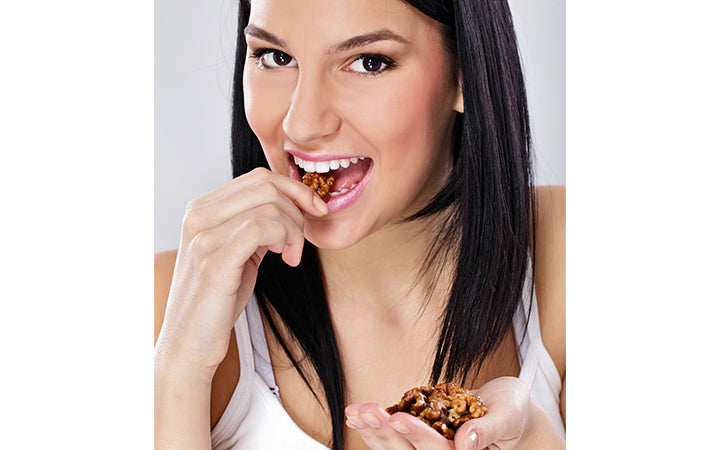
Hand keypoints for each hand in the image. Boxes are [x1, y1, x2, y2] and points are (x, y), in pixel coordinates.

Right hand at [155, 168, 327, 375]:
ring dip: (294, 230)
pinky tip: (286, 260)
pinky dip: (285, 239)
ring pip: (269, 205)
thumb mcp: (237, 252)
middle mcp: (198, 216)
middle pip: (266, 186)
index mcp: (201, 209)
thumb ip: (255, 225)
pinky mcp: (214, 261)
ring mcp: (203, 236)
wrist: (188, 344)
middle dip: (297, 209)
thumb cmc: (217, 301)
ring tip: (291, 255)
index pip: (258, 178)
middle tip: (299, 241)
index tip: (314, 212)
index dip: (294, 191)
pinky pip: (263, 227)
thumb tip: (293, 206)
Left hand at [345, 377, 546, 449]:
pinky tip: (358, 416)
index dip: (418, 436)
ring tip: (356, 412)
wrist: (506, 408)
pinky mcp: (418, 440)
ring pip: (397, 449)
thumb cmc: (512, 410)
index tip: (398, 417)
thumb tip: (466, 441)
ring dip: (374, 432)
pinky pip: (393, 439)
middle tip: (366, 411)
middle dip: (386, 432)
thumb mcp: (509, 415)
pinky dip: (375, 428)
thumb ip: (489, 429)